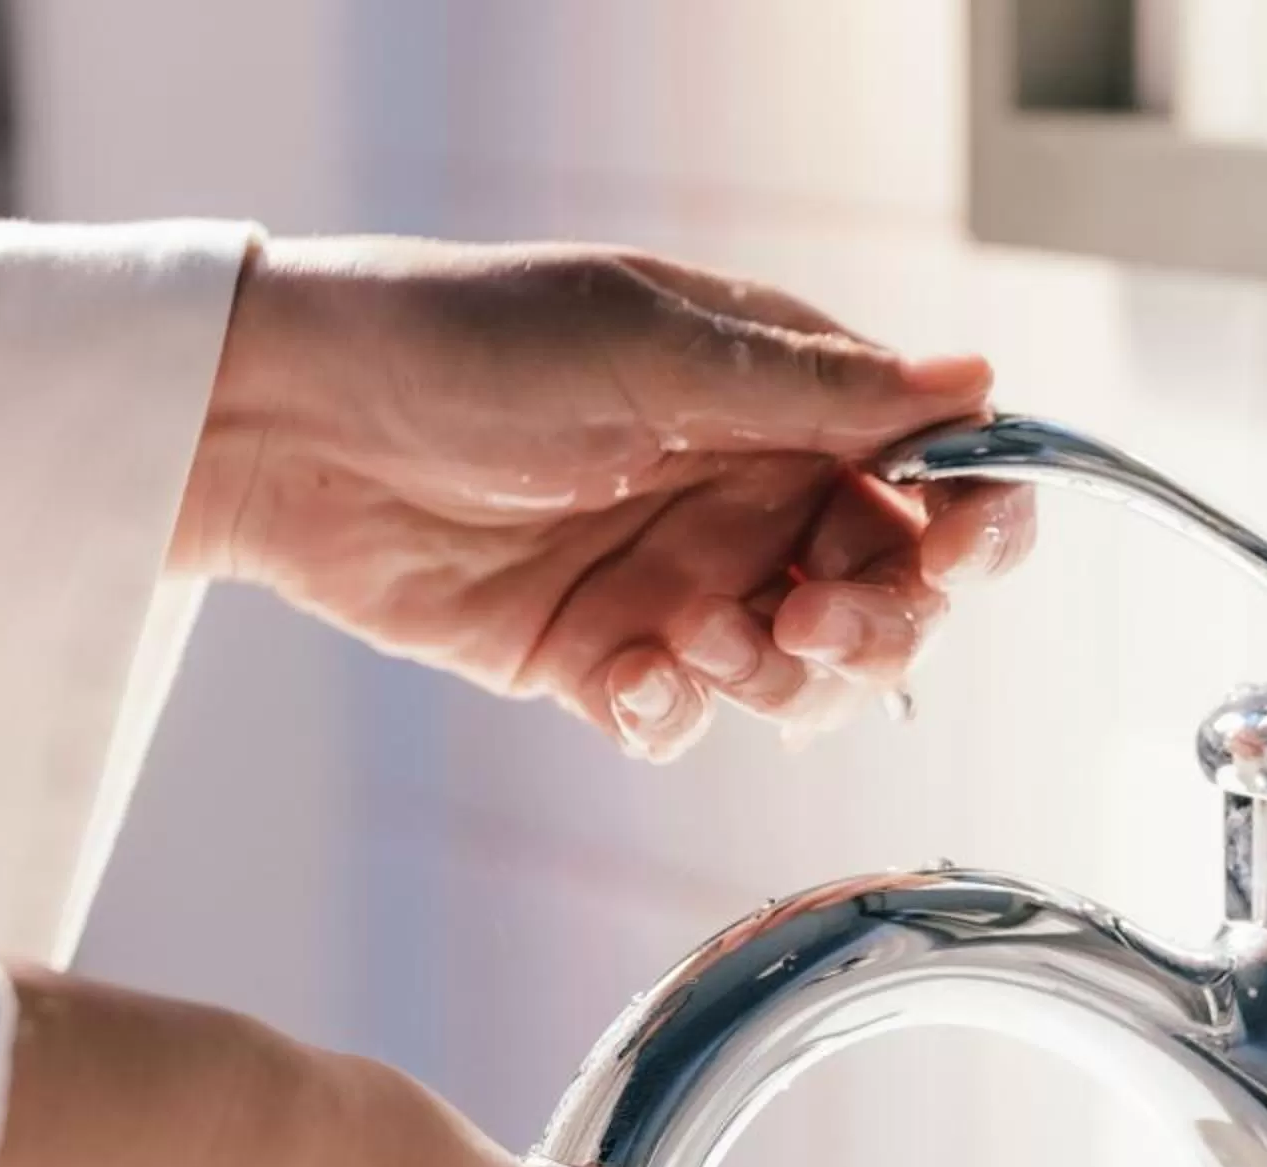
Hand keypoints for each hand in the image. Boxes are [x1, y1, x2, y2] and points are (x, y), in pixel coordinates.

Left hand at [171, 237, 1037, 758]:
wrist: (293, 427)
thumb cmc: (464, 342)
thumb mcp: (649, 349)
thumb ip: (811, 388)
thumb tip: (973, 383)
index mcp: (781, 399)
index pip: (929, 472)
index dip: (970, 522)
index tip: (956, 553)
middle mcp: (746, 495)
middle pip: (888, 600)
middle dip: (875, 626)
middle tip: (809, 620)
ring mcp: (677, 582)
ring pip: (798, 680)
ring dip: (777, 679)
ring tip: (699, 639)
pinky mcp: (599, 659)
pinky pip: (680, 723)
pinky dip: (671, 718)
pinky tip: (628, 683)